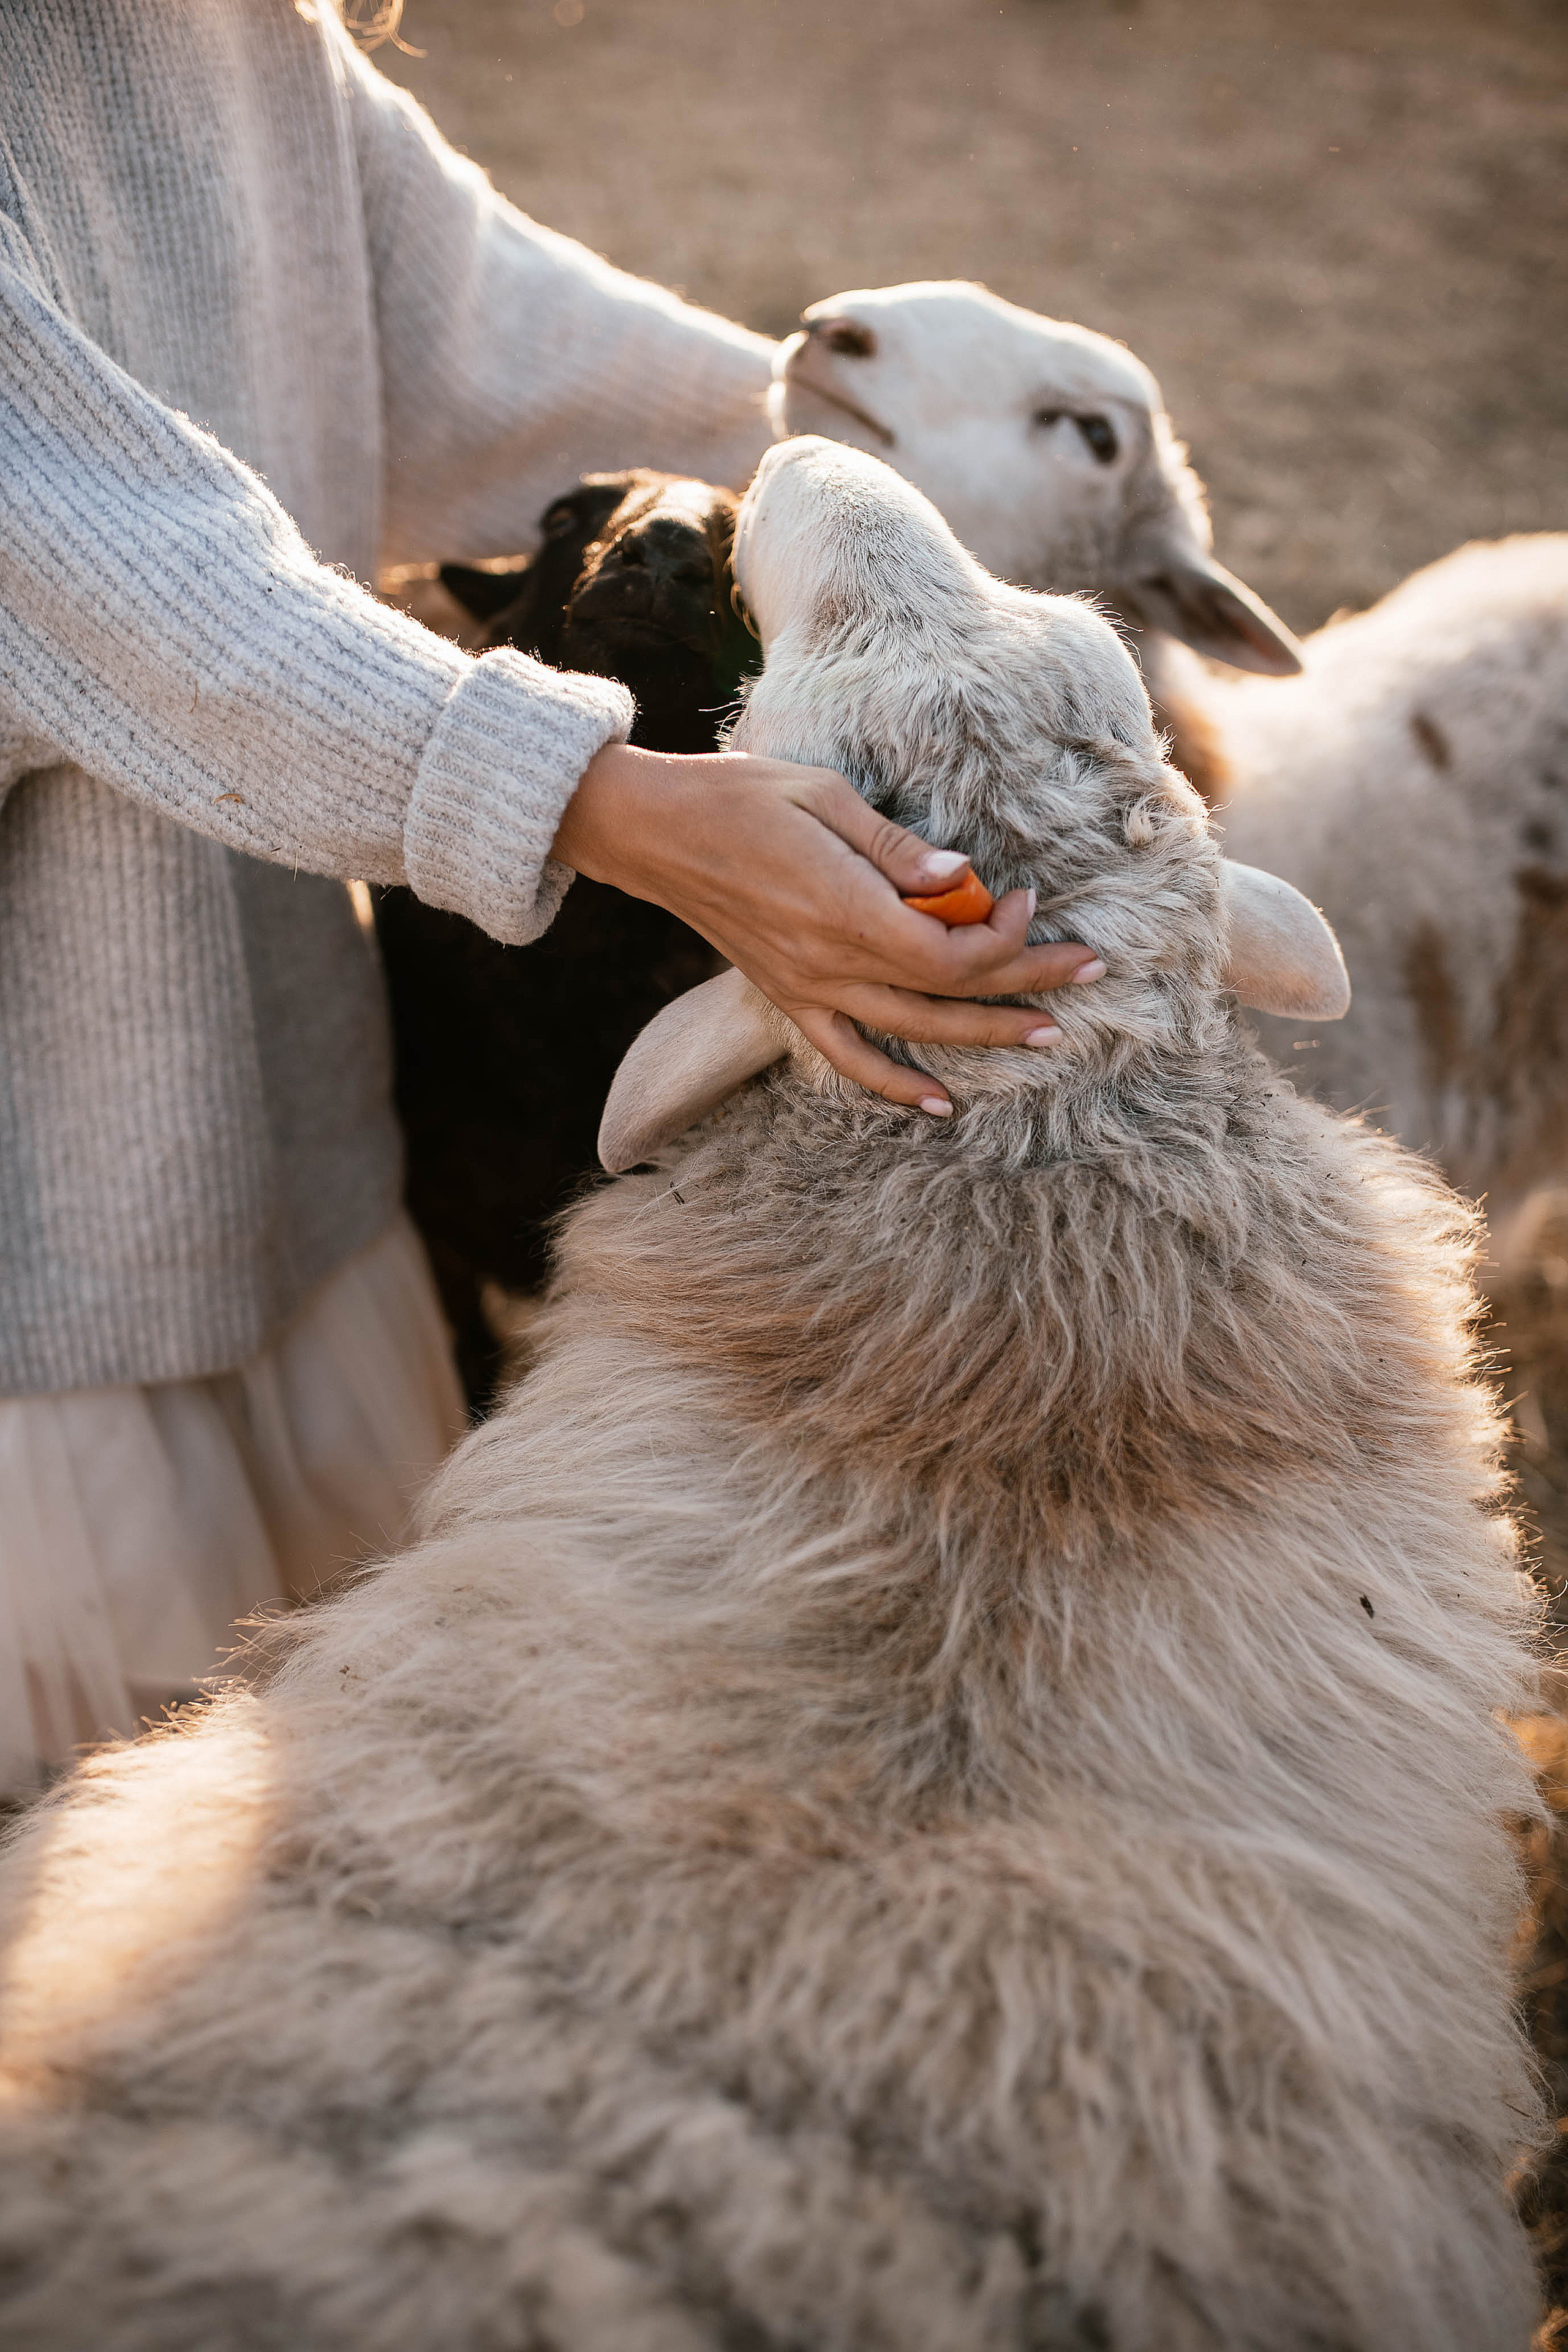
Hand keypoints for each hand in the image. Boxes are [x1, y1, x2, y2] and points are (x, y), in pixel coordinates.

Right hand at [552, 742, 1104, 1114]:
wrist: (656, 833)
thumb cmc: (741, 798)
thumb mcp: (827, 797)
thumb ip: (898, 849)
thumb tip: (963, 877)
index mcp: (846, 909)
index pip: (951, 950)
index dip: (1004, 937)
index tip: (1025, 897)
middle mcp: (831, 963)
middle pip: (949, 993)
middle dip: (1026, 984)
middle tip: (1089, 970)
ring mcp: (808, 989)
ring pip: (913, 1031)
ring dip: (984, 1035)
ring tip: (1046, 1034)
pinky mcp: (789, 998)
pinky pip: (848, 1057)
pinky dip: (896, 1085)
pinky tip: (939, 1102)